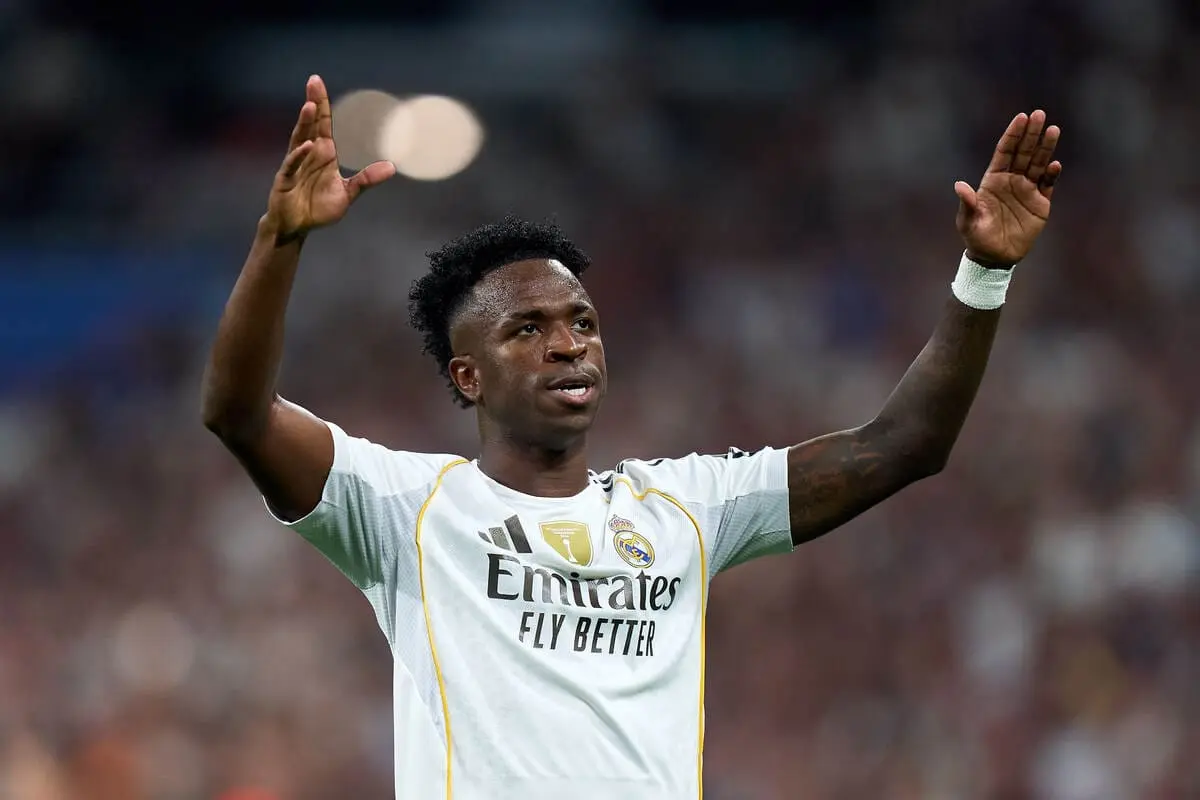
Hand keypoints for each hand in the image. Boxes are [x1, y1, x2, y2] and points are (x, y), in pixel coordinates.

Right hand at [266, 75, 396, 241]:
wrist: (296, 227)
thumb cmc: (318, 208)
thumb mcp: (348, 193)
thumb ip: (367, 180)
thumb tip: (392, 167)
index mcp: (323, 154)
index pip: (322, 125)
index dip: (321, 104)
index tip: (318, 82)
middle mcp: (308, 155)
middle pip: (310, 125)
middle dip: (312, 103)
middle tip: (314, 81)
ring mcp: (295, 165)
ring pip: (299, 139)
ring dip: (304, 123)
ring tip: (309, 106)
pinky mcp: (285, 180)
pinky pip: (292, 164)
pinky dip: (299, 155)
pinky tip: (308, 146)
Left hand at [955, 110, 1061, 266]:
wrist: (994, 257)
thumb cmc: (977, 238)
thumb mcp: (968, 222)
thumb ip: (967, 203)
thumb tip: (960, 185)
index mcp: (993, 180)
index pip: (1004, 152)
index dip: (1013, 135)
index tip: (1021, 118)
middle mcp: (1011, 180)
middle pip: (1024, 152)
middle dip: (1031, 133)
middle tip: (1040, 114)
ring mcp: (1027, 190)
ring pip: (1038, 163)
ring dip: (1046, 147)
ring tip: (1053, 129)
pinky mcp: (1040, 203)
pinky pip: (1048, 184)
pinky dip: (1052, 174)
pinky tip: (1055, 164)